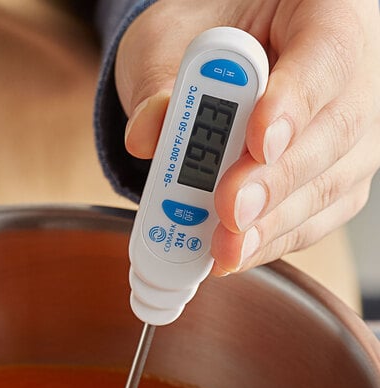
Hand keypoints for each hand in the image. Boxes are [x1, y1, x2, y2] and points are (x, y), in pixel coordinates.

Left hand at [115, 0, 379, 274]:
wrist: (216, 61)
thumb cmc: (201, 38)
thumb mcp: (168, 42)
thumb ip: (159, 85)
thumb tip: (147, 134)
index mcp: (325, 12)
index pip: (328, 54)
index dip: (295, 105)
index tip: (257, 144)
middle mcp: (353, 74)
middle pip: (337, 131)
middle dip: (275, 181)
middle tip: (231, 211)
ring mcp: (349, 132)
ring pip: (330, 184)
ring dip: (272, 224)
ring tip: (225, 248)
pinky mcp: (333, 175)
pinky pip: (317, 215)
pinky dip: (273, 238)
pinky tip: (236, 252)